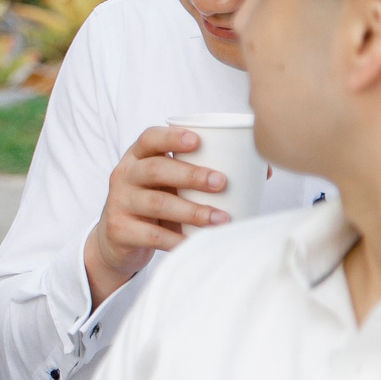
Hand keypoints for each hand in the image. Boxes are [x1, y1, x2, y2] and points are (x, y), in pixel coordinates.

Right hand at [82, 125, 226, 305]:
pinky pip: (152, 235)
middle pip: (155, 169)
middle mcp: (124, 176)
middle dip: (190, 174)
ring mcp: (119, 203)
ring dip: (192, 211)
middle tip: (221, 182)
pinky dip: (177, 240)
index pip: (149, 139)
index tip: (198, 141)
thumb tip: (262, 172)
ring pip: (157, 203)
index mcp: (137, 158)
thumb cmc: (157, 203)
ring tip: (220, 218)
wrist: (117, 240)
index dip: (171, 137)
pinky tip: (195, 242)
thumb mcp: (170, 184)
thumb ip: (201, 174)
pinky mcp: (119, 230)